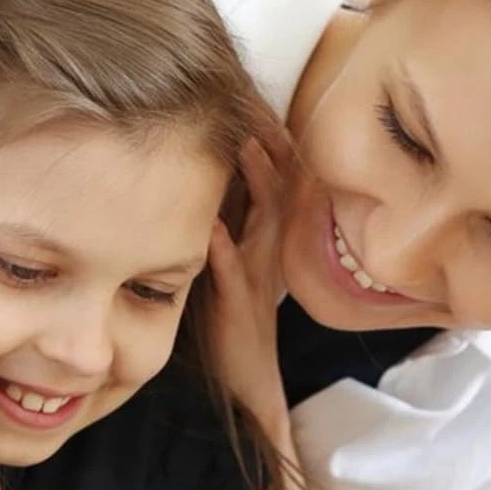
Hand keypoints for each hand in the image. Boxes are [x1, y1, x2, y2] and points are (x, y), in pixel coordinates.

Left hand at [206, 135, 293, 437]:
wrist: (246, 383)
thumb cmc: (231, 324)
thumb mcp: (231, 265)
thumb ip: (226, 226)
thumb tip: (209, 188)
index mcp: (266, 243)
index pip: (277, 183)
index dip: (272, 144)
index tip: (260, 106)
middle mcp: (267, 255)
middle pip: (280, 191)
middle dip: (272, 149)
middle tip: (258, 107)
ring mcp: (256, 279)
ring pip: (265, 225)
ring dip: (257, 187)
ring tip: (243, 149)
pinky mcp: (237, 307)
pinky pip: (233, 273)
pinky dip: (224, 248)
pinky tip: (211, 227)